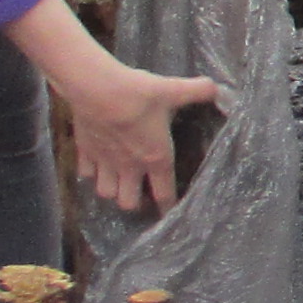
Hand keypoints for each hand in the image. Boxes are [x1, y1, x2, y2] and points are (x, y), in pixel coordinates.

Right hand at [63, 42, 221, 214]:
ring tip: (117, 183)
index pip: (164, 193)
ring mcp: (105, 162)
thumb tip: (218, 88)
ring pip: (105, 193)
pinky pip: (85, 173)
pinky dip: (90, 174)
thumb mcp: (174, 90)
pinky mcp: (85, 152)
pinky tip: (95, 167)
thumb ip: (198, 91)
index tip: (169, 215)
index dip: (168, 207)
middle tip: (140, 194)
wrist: (97, 88)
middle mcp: (129, 167)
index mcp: (155, 158)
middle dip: (135, 203)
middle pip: (128, 202)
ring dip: (111, 191)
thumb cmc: (139, 94)